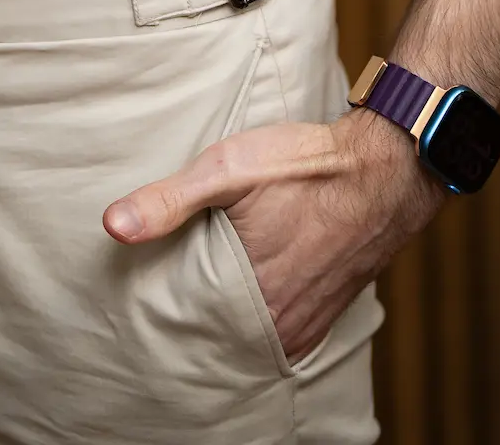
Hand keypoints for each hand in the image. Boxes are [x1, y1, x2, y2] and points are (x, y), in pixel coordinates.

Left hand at [102, 107, 444, 361]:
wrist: (386, 167)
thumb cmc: (307, 165)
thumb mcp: (229, 168)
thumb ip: (169, 200)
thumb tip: (113, 225)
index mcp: (253, 301)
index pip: (189, 327)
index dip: (163, 310)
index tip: (140, 293)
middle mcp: (283, 325)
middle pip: (219, 335)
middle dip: (192, 316)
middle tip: (163, 291)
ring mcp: (308, 322)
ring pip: (250, 333)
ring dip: (226, 314)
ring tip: (200, 286)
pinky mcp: (326, 311)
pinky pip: (280, 327)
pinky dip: (257, 312)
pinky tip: (243, 286)